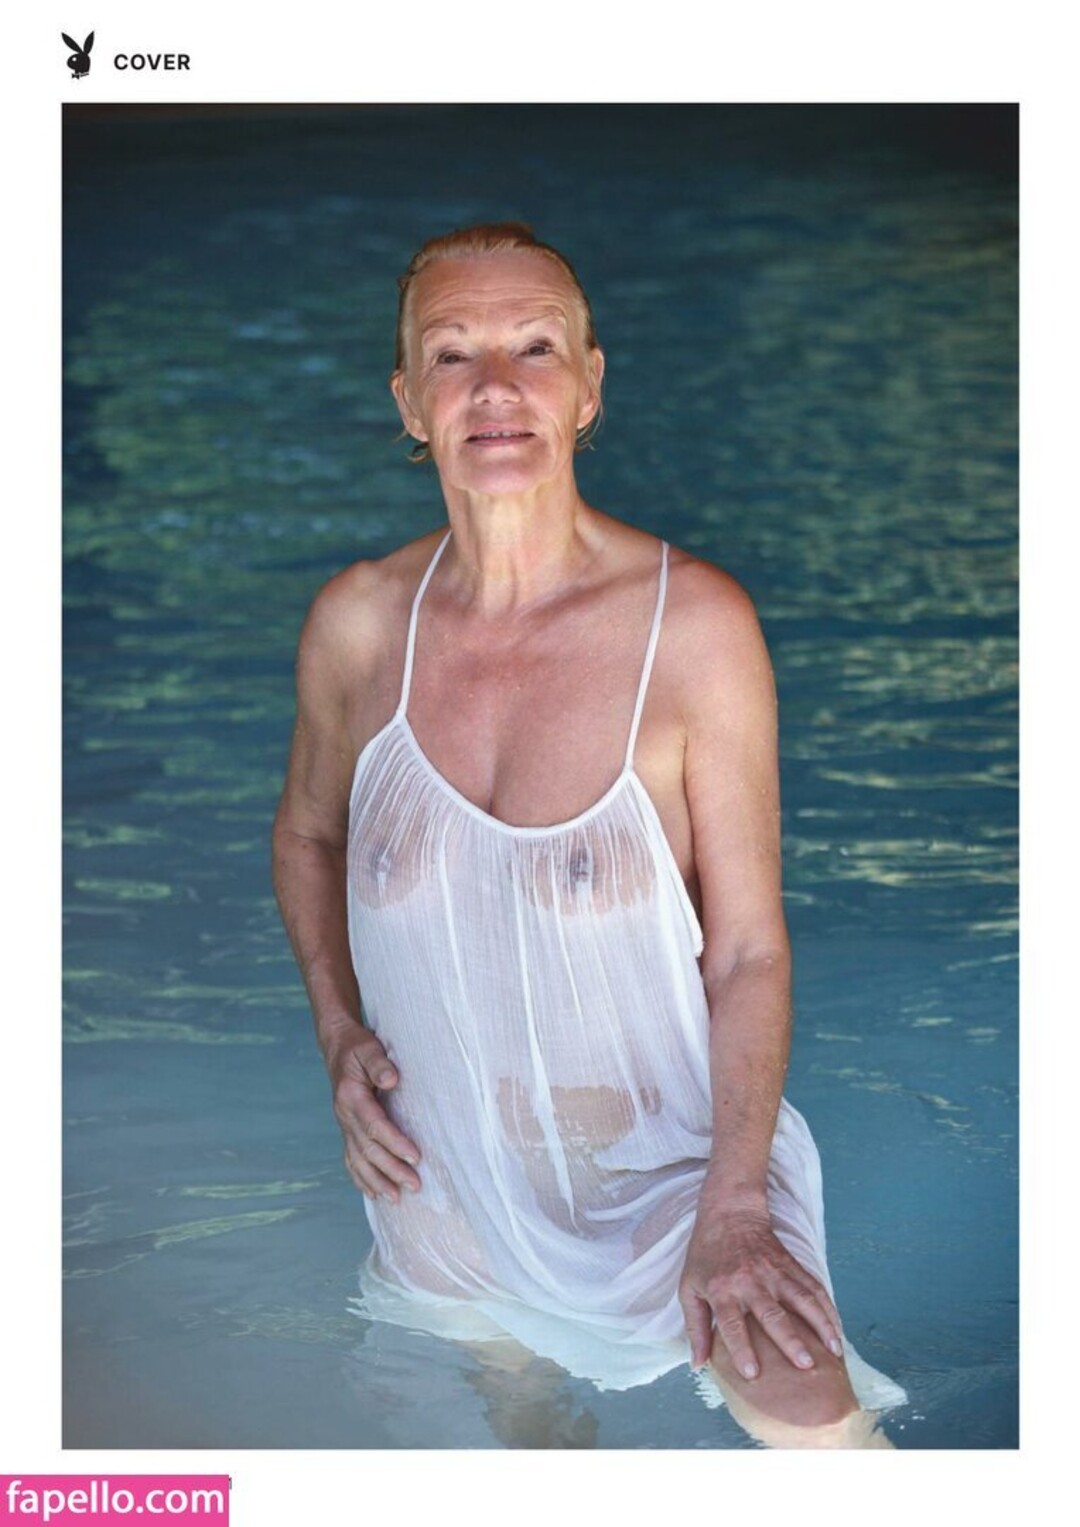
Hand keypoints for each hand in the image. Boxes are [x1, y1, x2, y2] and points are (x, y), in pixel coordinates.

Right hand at [326, 1029, 421, 1202]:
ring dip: (377, 1181)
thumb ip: (379, 1063)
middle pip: (368, 1149)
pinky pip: (351, 1159)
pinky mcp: (347, 1131)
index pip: (374, 1126)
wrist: (337, 1048)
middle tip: (415, 1185)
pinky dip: (361, 1178)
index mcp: (351, 1097)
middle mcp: (344, 1116)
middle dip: (391, 1170)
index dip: (395, 1143)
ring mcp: (344, 1126)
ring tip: (397, 1199)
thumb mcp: (368, 1048)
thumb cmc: (358, 1047)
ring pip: (358, 1160)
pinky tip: (373, 1194)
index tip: (416, 1157)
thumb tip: (391, 1079)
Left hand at [678, 1204, 843, 1379]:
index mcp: (722, 1289)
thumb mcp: (689, 1287)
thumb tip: (697, 1364)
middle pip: (772, 1314)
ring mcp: (774, 1272)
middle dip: (789, 1341)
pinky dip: (828, 1309)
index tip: (753, 1374)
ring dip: (819, 1325)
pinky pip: (813, 1288)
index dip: (741, 1348)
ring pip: (801, 1299)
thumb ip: (695, 1326)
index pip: (731, 1323)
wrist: (730, 1213)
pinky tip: (837, 1330)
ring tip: (834, 1351)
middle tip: (805, 1365)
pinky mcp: (791, 1264)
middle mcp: (750, 1281)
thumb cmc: (706, 1255)